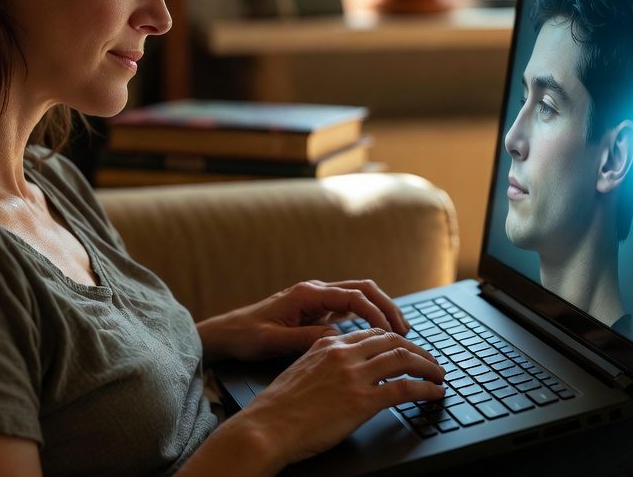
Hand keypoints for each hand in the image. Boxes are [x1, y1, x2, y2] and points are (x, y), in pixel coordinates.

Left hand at [197, 279, 411, 363]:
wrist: (226, 334)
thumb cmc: (246, 337)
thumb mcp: (275, 341)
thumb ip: (306, 339)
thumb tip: (338, 339)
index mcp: (307, 294)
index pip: (354, 296)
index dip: (377, 314)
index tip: (392, 334)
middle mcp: (315, 291)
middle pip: (363, 290)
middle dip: (387, 307)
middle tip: (406, 331)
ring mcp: (316, 300)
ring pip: (358, 298)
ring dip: (380, 311)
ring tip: (399, 334)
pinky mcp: (314, 311)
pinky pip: (348, 309)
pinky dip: (367, 319)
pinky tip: (377, 336)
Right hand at [234, 328, 445, 467]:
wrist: (267, 426)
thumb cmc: (279, 406)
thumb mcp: (301, 369)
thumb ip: (324, 361)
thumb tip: (342, 368)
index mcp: (328, 343)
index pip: (372, 333)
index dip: (395, 340)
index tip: (406, 350)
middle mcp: (343, 353)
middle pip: (393, 340)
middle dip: (417, 350)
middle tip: (430, 361)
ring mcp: (354, 376)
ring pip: (404, 359)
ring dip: (428, 366)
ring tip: (439, 374)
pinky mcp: (362, 401)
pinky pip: (405, 388)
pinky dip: (425, 388)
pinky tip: (434, 392)